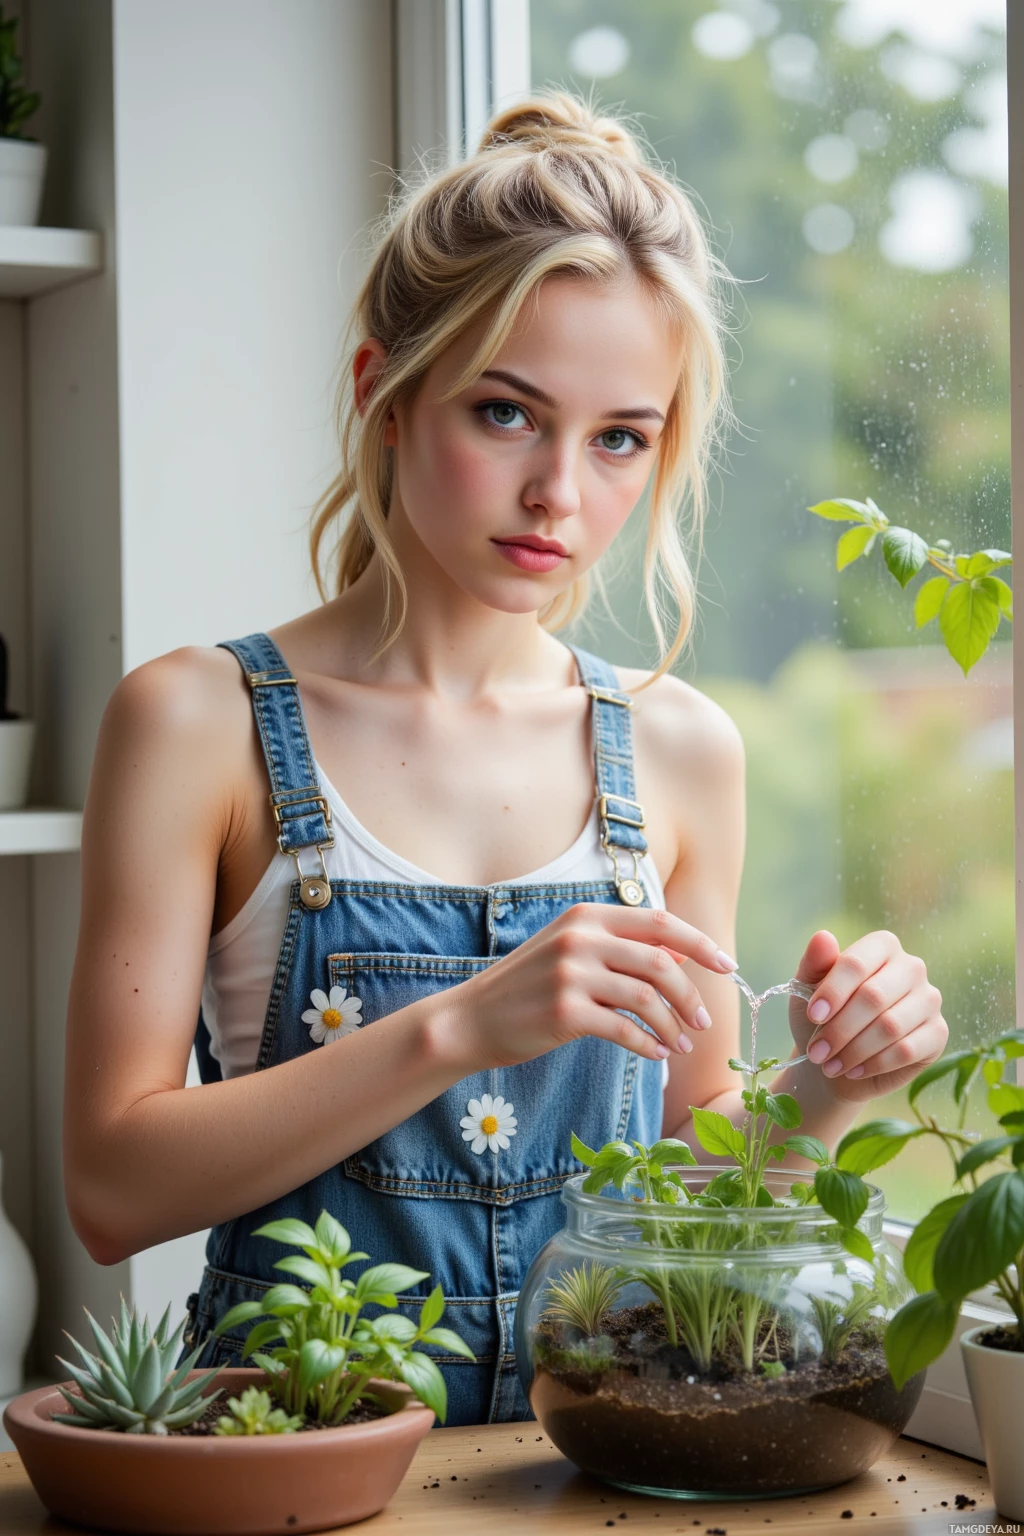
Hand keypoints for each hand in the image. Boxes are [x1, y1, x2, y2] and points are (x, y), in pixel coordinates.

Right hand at [433, 903, 738, 1072]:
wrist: (470, 1019)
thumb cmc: (527, 987)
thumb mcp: (570, 950)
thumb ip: (620, 945)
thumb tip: (681, 950)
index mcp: (586, 915)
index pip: (659, 922)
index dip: (700, 943)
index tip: (728, 965)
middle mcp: (580, 938)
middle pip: (660, 962)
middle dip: (692, 994)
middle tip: (704, 1021)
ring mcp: (571, 974)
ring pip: (647, 998)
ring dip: (673, 1024)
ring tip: (680, 1043)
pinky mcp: (565, 1012)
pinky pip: (625, 1029)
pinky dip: (648, 1045)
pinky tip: (656, 1055)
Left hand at [788, 929, 947, 1101]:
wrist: (838, 1059)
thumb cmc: (824, 1018)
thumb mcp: (808, 989)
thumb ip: (814, 963)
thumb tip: (822, 936)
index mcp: (882, 946)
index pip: (857, 963)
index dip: (833, 991)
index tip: (813, 1015)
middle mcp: (912, 967)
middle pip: (874, 997)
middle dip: (839, 1028)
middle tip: (816, 1052)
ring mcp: (929, 1000)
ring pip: (890, 1027)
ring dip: (854, 1051)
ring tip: (830, 1064)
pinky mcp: (938, 1033)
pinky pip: (907, 1050)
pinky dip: (874, 1064)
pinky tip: (854, 1070)